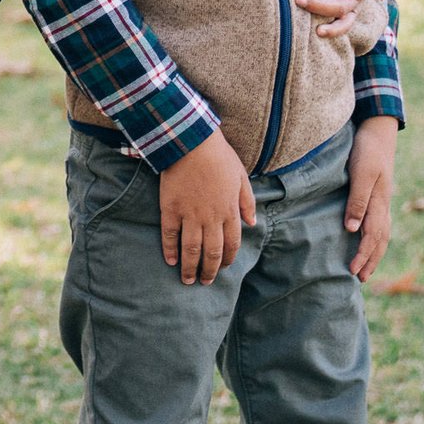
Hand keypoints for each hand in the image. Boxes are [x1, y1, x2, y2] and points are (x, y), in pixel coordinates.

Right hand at [156, 132, 254, 285]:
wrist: (192, 142)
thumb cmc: (219, 156)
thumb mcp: (241, 177)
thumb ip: (247, 202)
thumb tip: (252, 223)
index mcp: (230, 211)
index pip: (231, 245)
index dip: (228, 260)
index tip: (223, 268)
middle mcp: (211, 218)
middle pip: (212, 253)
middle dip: (209, 271)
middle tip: (204, 282)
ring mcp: (190, 215)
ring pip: (191, 249)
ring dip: (190, 267)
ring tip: (187, 280)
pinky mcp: (171, 209)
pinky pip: (170, 235)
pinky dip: (170, 250)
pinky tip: (171, 260)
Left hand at [345, 116, 398, 280]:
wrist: (379, 129)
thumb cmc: (367, 150)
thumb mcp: (361, 173)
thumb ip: (357, 200)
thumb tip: (351, 229)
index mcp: (379, 203)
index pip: (372, 237)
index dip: (363, 256)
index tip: (353, 272)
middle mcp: (383, 204)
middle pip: (380, 240)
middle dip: (371, 260)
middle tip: (361, 279)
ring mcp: (383, 199)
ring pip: (382, 233)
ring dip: (375, 252)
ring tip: (367, 267)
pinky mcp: (380, 194)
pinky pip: (381, 223)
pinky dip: (377, 238)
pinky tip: (369, 239)